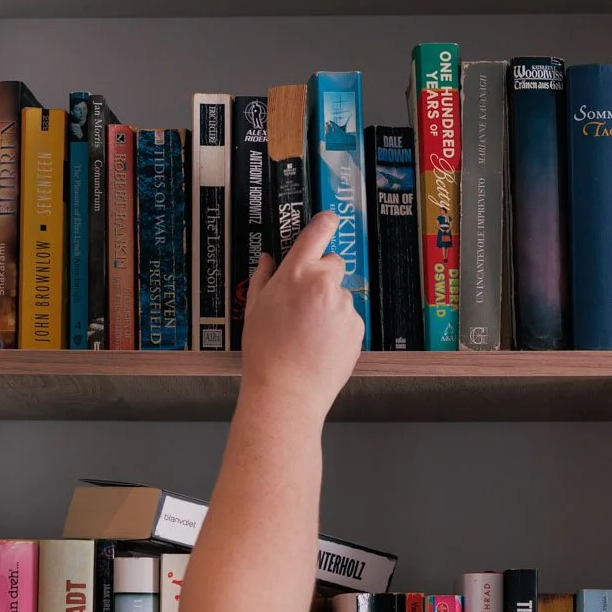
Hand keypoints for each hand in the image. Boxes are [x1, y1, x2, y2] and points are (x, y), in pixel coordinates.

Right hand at [240, 211, 363, 421]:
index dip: (326, 223)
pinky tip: (320, 345)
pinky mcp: (357, 327)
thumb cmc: (264, 352)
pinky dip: (338, 328)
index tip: (329, 220)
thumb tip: (268, 259)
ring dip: (330, 306)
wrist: (287, 391)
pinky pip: (349, 319)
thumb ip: (263, 278)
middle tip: (304, 302)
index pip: (318, 232)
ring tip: (309, 334)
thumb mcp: (254, 309)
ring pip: (340, 295)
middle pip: (334, 263)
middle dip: (323, 276)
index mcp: (296, 273)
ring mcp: (344, 305)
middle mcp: (323, 283)